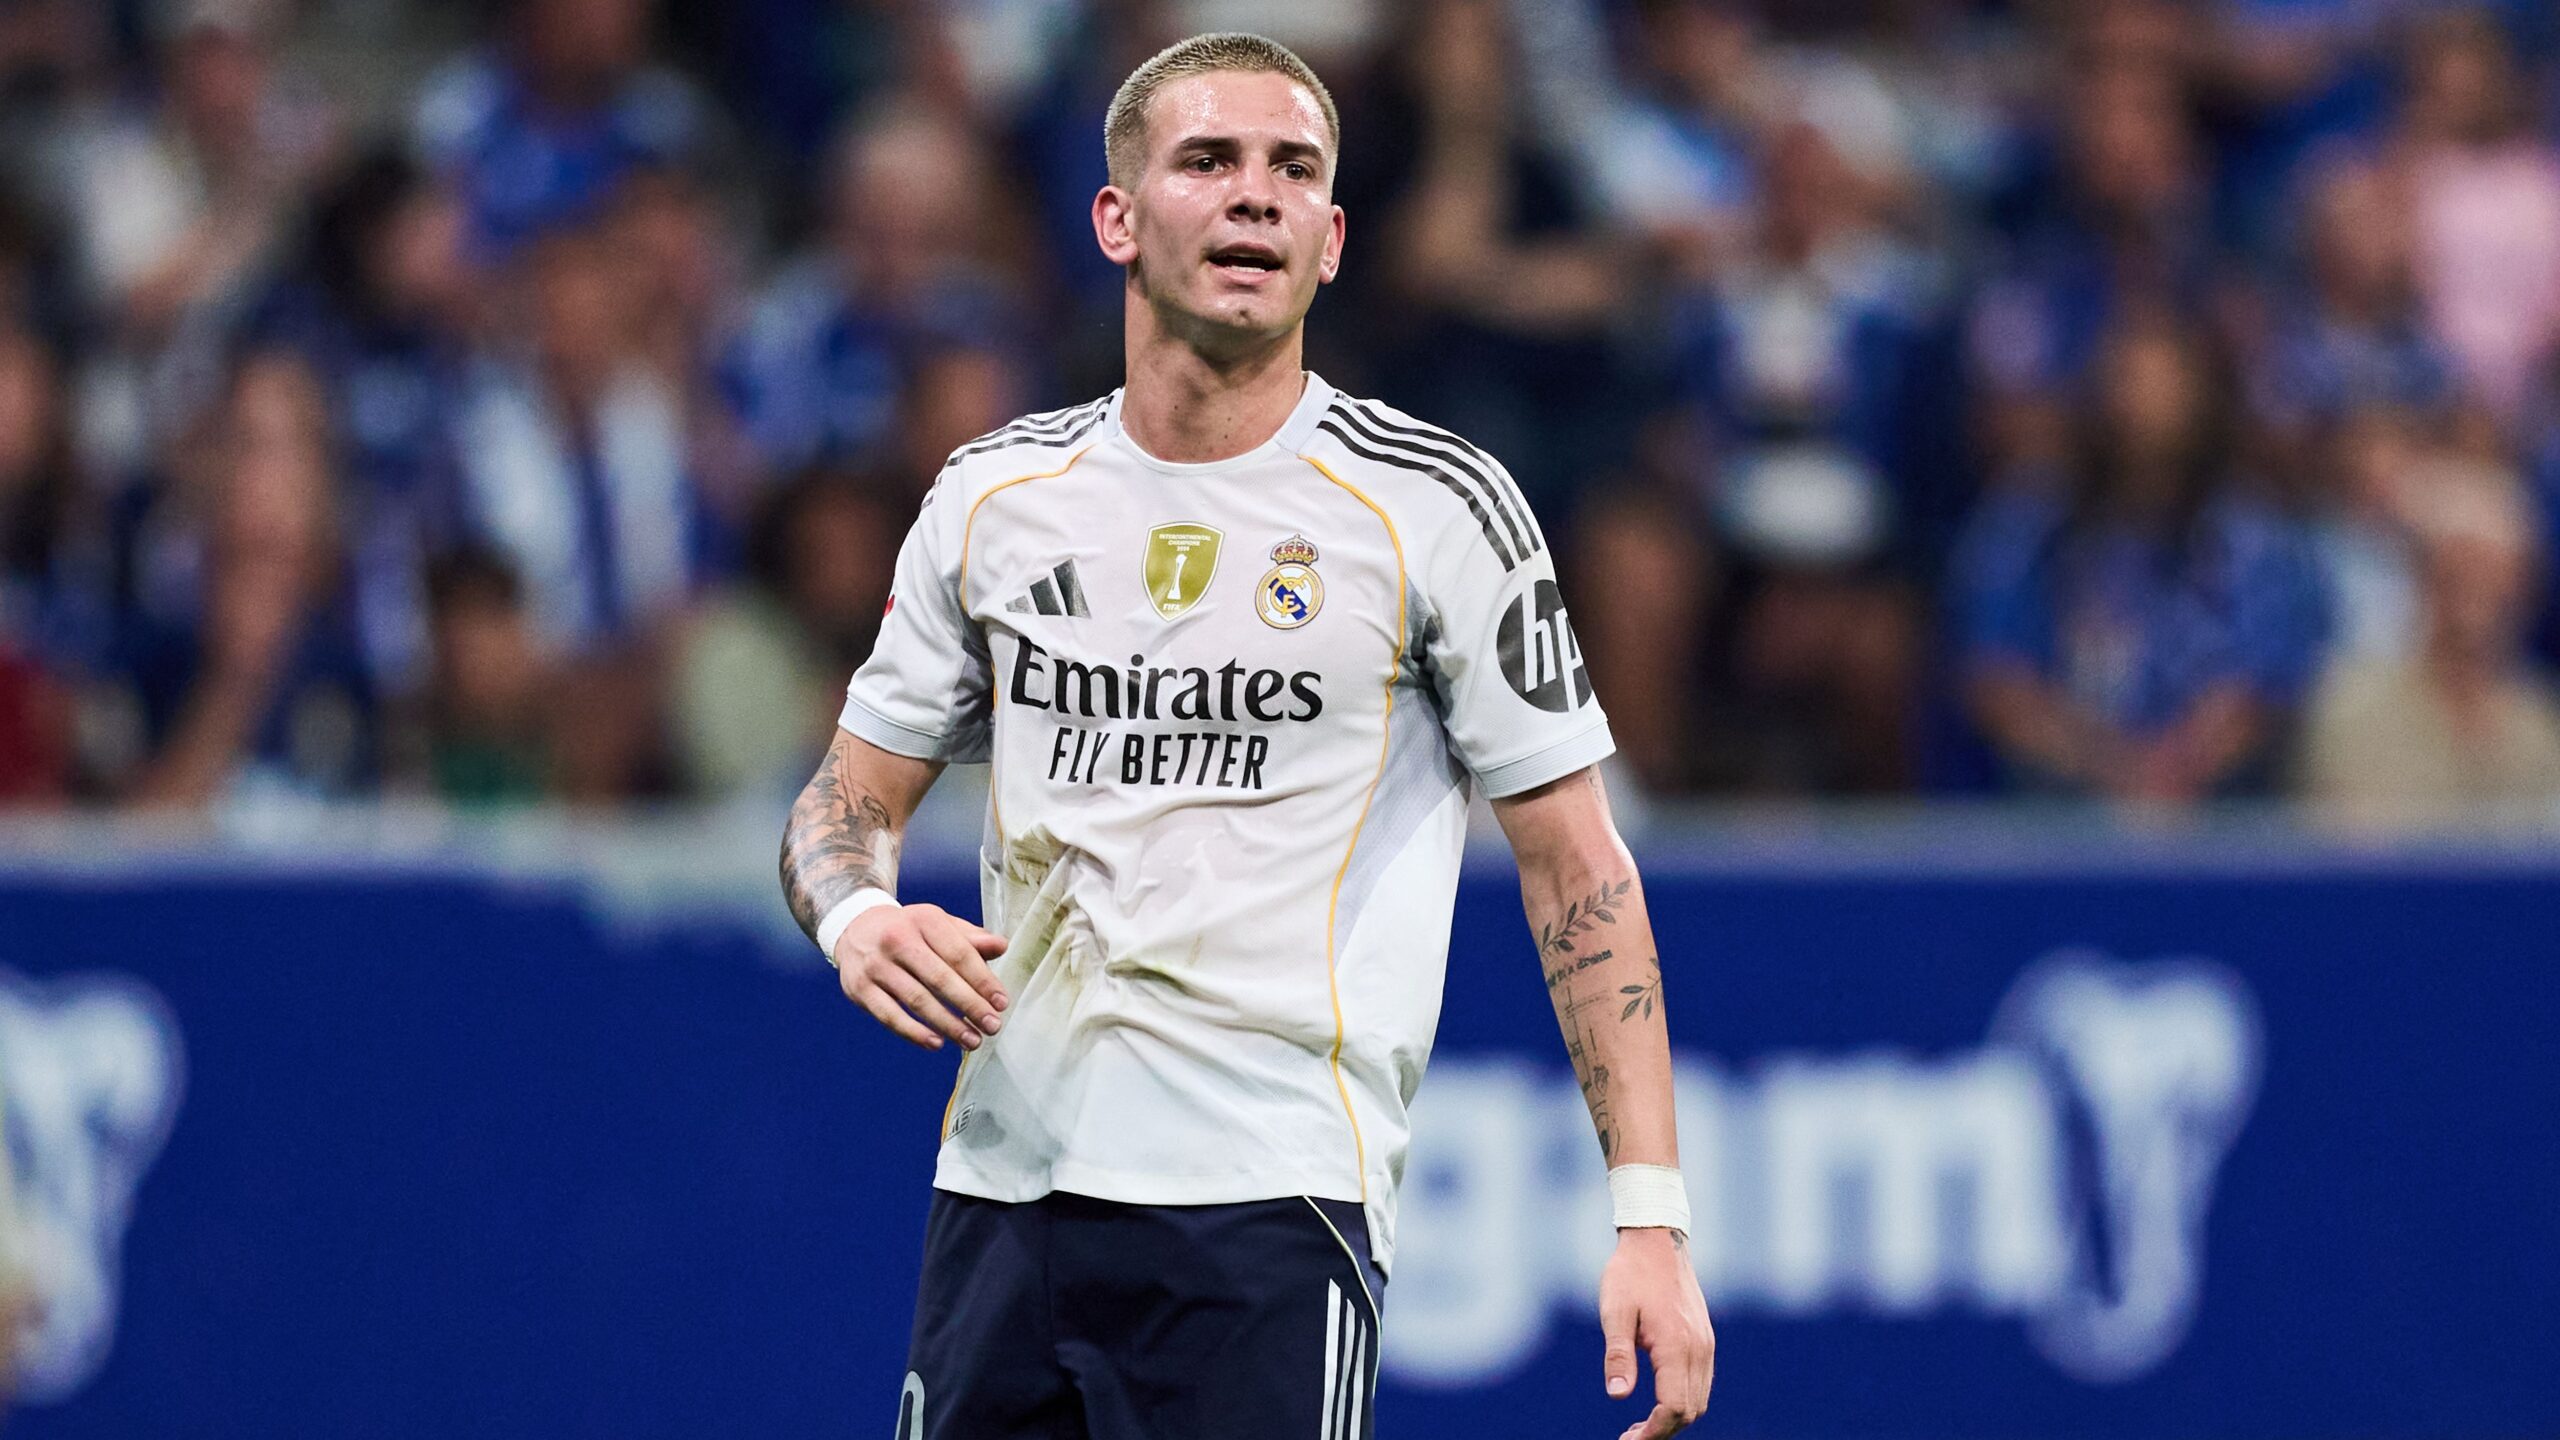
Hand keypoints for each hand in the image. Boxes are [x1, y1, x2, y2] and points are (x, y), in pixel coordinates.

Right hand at [834, 903, 1008, 1051]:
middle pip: (939, 978)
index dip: (983, 980)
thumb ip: (970, 938)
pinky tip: (936, 1043)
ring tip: (971, 1040)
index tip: (1001, 1003)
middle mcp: (897, 940)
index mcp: (924, 920)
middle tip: (992, 1026)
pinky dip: (914, 1032)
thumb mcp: (938, 924)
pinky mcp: (860, 989)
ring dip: (948, 1025)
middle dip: (970, 1006)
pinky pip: (890, 1016)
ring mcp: (876, 966)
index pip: (959, 954)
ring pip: (916, 1000)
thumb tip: (1001, 946)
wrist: (856, 928)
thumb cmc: (909, 930)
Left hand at [1599, 1228, 1714, 1437]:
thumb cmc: (1630, 1274)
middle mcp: (1699, 1349)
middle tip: (1629, 1437)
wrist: (1657, 1240)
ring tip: (1641, 1426)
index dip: (1651, 1433)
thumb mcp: (1615, 1313)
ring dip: (1673, 1419)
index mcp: (1677, 1346)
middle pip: (1690, 1411)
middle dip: (1662, 1431)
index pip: (1672, 1408)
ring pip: (1699, 1400)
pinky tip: (1657, 1401)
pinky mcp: (1704, 1338)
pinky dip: (1682, 1401)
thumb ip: (1618, 1355)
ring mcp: (1705, 1344)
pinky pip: (1701, 1383)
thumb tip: (1618, 1396)